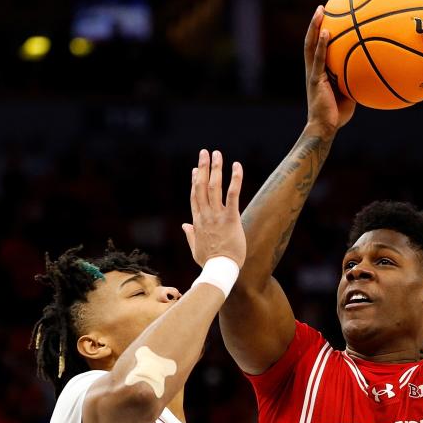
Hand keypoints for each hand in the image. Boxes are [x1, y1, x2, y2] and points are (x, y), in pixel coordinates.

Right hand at [182, 148, 245, 266]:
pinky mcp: (230, 218)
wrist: (219, 270)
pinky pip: (232, 194)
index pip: (195, 196)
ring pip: (214, 186)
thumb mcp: (195, 249)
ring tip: (217, 153)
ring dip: (216, 168)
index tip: (196, 169)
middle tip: (205, 152)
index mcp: (197, 221)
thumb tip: (184, 225)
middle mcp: (205, 215)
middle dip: (203, 167)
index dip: (195, 181)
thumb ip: (190, 235)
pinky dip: (235, 179)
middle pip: (201, 186)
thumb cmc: (210, 262)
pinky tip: (237, 166)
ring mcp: (217, 215)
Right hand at [305, 6, 355, 132]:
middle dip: (315, 24)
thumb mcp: (350, 93)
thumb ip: (355, 79)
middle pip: (311, 41)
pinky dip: (322, 45)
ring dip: (314, 27)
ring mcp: (313, 73)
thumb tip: (373, 70)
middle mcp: (313, 69)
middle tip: (321, 7)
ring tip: (320, 11)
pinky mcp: (315, 80)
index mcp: (319, 72)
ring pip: (311, 45)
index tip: (326, 18)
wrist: (324, 128)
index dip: (319, 33)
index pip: (317, 48)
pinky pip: (319, 59)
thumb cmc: (337, 114)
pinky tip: (326, 32)